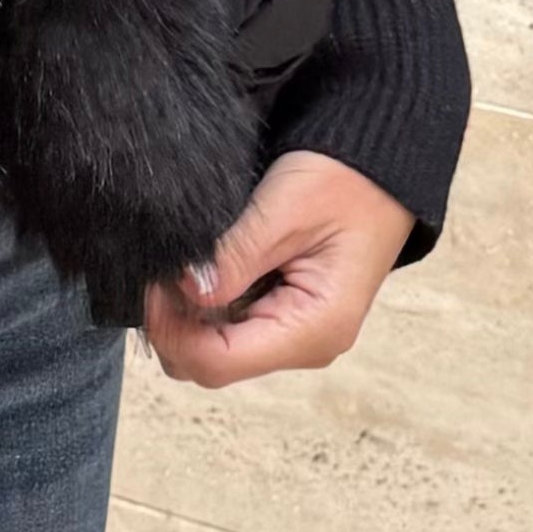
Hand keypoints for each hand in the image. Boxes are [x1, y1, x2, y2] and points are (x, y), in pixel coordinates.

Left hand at [141, 150, 413, 385]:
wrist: (380, 166)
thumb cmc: (345, 182)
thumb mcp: (285, 211)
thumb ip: (234, 257)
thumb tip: (185, 289)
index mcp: (314, 330)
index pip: (217, 363)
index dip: (171, 329)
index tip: (152, 284)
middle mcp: (307, 345)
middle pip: (211, 365)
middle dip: (175, 326)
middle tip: (161, 273)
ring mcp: (296, 334)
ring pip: (215, 350)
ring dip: (189, 316)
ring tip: (186, 266)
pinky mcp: (285, 318)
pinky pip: (231, 328)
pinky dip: (207, 305)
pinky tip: (207, 269)